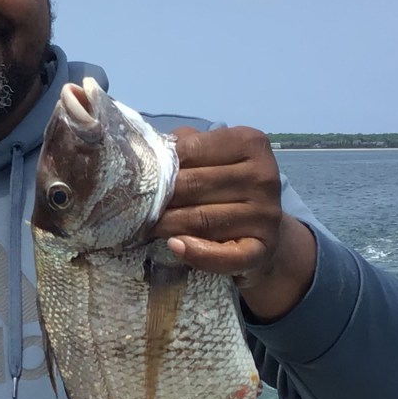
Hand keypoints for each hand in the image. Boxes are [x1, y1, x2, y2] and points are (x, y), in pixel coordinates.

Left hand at [150, 126, 315, 320]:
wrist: (262, 232)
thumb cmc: (225, 187)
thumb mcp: (211, 156)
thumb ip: (185, 145)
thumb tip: (147, 150)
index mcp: (250, 142)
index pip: (192, 149)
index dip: (160, 164)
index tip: (135, 177)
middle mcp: (264, 176)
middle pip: (194, 185)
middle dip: (158, 198)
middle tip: (131, 207)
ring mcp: (266, 214)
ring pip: (201, 219)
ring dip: (166, 225)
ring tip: (143, 227)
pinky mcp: (262, 249)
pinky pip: (224, 256)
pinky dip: (196, 254)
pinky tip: (175, 246)